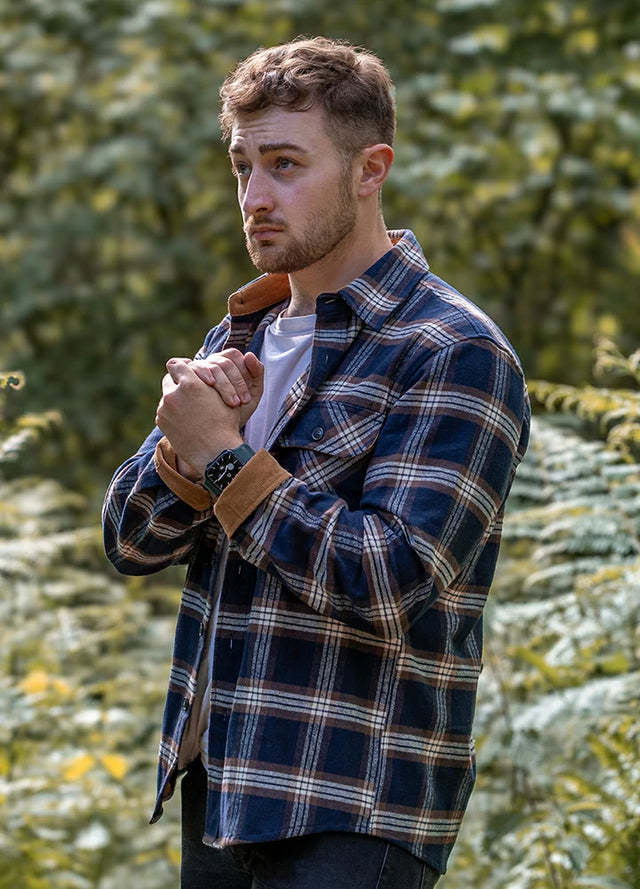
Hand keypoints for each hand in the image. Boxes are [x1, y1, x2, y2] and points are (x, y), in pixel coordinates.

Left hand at [156, 359, 245, 478]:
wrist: (215, 452)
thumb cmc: (225, 423)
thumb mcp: (224, 395)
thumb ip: (210, 380)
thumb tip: (206, 372)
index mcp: (190, 383)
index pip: (176, 364)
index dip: (182, 366)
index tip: (188, 370)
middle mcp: (173, 394)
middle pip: (169, 378)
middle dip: (177, 382)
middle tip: (188, 389)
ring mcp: (164, 409)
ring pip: (166, 396)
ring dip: (175, 398)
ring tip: (190, 408)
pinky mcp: (161, 422)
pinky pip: (164, 411)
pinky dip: (173, 413)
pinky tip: (186, 420)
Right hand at [189, 349, 263, 426]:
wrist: (219, 433)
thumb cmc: (237, 412)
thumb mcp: (251, 395)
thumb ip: (256, 374)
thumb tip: (250, 355)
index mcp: (227, 363)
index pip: (233, 356)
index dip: (243, 371)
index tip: (248, 393)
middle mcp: (211, 363)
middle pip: (223, 362)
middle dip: (236, 382)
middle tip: (242, 402)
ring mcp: (197, 369)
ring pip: (210, 367)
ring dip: (224, 384)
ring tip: (232, 403)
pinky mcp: (186, 377)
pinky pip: (193, 369)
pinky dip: (204, 375)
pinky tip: (211, 386)